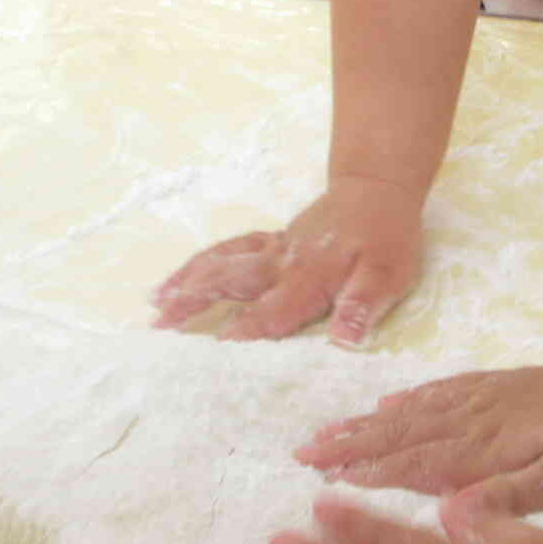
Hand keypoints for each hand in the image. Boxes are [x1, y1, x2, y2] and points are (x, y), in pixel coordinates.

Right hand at [151, 175, 422, 344]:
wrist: (377, 189)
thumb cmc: (386, 238)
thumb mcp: (387, 275)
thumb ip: (363, 306)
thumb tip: (344, 340)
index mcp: (309, 278)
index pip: (272, 312)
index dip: (245, 333)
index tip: (214, 353)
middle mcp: (282, 263)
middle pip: (230, 283)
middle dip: (194, 303)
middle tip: (159, 327)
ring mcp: (272, 250)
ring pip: (221, 262)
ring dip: (186, 281)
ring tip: (155, 303)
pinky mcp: (270, 240)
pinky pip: (228, 249)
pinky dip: (200, 262)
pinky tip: (179, 278)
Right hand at [295, 364, 542, 513]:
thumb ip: (510, 496)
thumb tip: (452, 513)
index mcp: (488, 447)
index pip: (419, 463)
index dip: (373, 473)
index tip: (329, 481)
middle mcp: (476, 418)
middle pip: (404, 433)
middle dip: (353, 445)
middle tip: (305, 453)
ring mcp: (484, 398)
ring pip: (414, 410)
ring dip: (369, 422)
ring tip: (329, 430)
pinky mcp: (497, 385)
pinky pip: (441, 390)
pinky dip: (409, 398)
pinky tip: (388, 403)